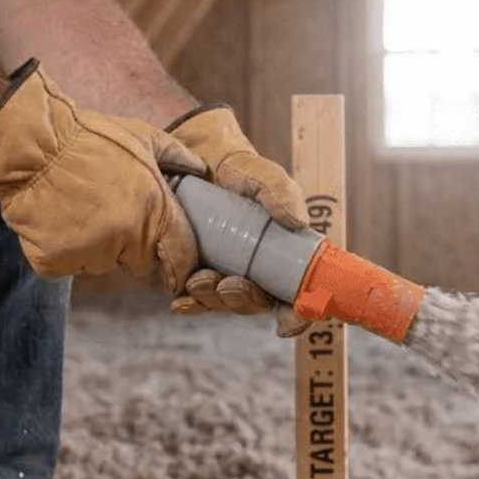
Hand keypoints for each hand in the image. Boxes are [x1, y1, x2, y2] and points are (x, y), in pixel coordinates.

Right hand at [0, 60, 203, 289]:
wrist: (29, 145)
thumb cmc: (88, 137)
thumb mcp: (142, 136)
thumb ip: (178, 156)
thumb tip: (201, 171)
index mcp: (154, 212)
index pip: (182, 257)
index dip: (180, 264)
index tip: (175, 266)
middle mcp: (127, 239)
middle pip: (137, 262)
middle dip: (129, 245)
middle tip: (109, 212)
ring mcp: (89, 254)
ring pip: (100, 263)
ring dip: (94, 246)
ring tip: (78, 208)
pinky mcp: (54, 263)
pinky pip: (65, 265)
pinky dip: (60, 250)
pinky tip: (54, 219)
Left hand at [165, 106, 311, 334]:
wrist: (192, 159)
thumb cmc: (236, 168)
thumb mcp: (261, 174)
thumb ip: (280, 190)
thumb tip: (297, 221)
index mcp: (283, 253)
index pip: (299, 291)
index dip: (299, 313)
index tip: (288, 320)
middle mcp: (258, 269)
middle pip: (258, 302)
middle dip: (243, 301)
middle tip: (227, 285)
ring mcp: (226, 272)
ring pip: (225, 303)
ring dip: (212, 301)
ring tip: (198, 281)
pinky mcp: (196, 272)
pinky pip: (196, 298)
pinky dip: (190, 303)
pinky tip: (180, 301)